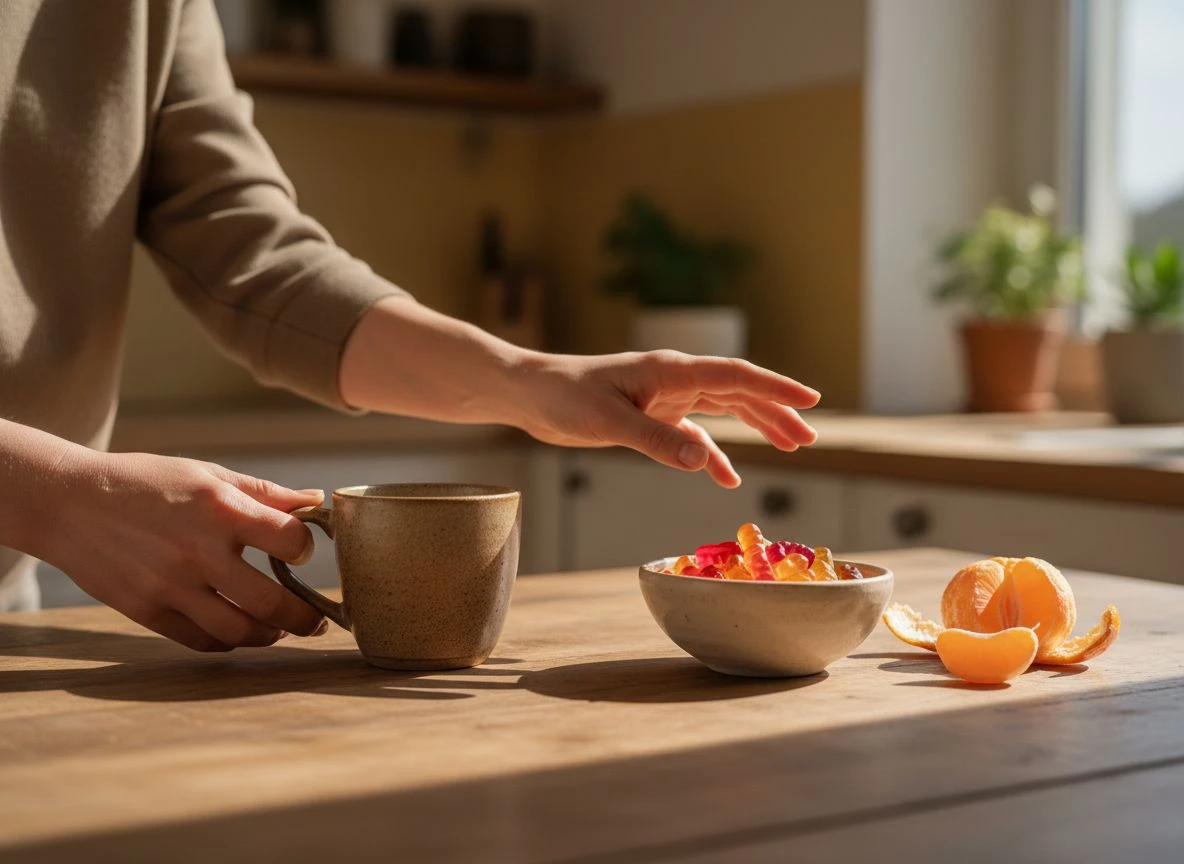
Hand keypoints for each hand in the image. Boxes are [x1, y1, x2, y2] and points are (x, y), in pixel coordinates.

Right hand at [38, 452, 327, 650]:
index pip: (290, 540)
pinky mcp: (147, 611)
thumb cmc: (146, 483)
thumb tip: (315, 501)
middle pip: (272, 602)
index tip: (302, 552)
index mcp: (220, 509)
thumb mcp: (207, 474)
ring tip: (279, 628)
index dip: (305, 548)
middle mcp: (199, 552)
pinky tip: (238, 629)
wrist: (68, 503)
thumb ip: (264, 493)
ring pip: (239, 631)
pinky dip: (228, 641)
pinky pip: (201, 641)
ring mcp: (171, 586)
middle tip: (317, 621)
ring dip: (270, 634)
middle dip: (305, 617)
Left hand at [510, 350, 819, 487]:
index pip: (736, 376)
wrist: (532, 394)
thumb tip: (702, 463)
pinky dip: (713, 455)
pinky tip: (726, 479)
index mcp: (671, 372)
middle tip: (810, 436)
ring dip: (755, 427)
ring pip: (723, 411)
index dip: (775, 387)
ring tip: (791, 446)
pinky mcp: (651, 417)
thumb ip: (655, 442)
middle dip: (776, 412)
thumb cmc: (565, 398)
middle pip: (739, 393)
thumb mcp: (609, 422)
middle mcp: (675, 380)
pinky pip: (694, 436)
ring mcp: (664, 398)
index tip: (811, 399)